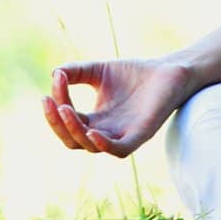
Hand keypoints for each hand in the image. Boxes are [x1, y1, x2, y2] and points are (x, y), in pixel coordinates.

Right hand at [41, 57, 194, 157]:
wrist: (169, 70)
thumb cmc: (135, 73)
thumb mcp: (99, 70)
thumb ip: (77, 72)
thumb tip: (55, 74)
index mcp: (95, 120)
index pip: (67, 121)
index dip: (57, 105)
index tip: (55, 80)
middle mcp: (106, 132)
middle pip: (73, 140)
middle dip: (57, 124)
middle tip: (51, 102)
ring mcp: (123, 135)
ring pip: (91, 146)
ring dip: (75, 130)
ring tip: (66, 109)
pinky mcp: (141, 134)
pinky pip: (119, 149)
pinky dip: (104, 145)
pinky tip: (92, 131)